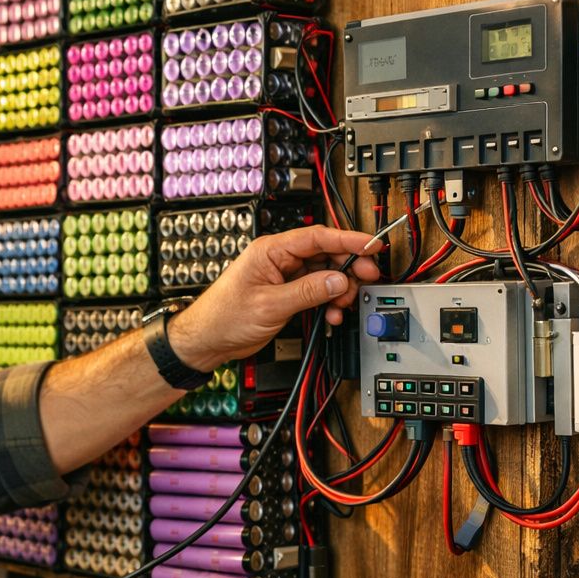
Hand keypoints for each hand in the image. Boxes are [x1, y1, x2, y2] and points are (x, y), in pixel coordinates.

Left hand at [166, 225, 383, 370]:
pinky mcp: (286, 293)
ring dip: (339, 288)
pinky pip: (315, 291)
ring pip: (324, 274)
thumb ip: (307, 292)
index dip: (348, 240)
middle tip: (367, 278)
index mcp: (270, 250)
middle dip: (349, 267)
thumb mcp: (269, 305)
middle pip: (325, 254)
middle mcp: (278, 259)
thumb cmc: (223, 318)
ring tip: (343, 304)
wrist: (206, 340)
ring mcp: (283, 276)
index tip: (372, 246)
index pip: (317, 236)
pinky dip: (327, 301)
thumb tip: (338, 280)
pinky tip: (331, 314)